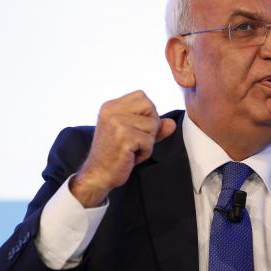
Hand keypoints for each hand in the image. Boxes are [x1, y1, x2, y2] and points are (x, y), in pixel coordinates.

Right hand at [71, 91, 175, 207]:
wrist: (99, 174)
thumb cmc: (116, 154)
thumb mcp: (134, 135)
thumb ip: (153, 127)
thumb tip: (171, 123)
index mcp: (111, 106)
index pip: (142, 96)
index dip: (147, 113)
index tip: (136, 128)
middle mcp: (112, 111)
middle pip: (150, 107)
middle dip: (150, 127)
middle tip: (135, 140)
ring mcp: (117, 123)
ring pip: (153, 125)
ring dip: (148, 142)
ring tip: (132, 149)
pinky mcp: (124, 138)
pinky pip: (149, 142)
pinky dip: (145, 152)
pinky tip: (131, 156)